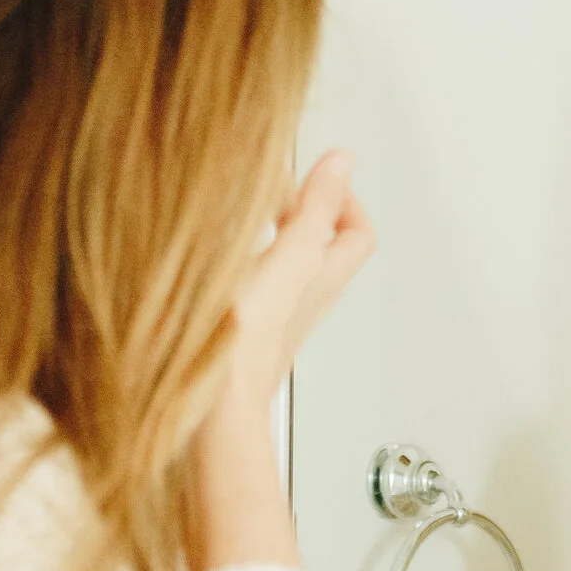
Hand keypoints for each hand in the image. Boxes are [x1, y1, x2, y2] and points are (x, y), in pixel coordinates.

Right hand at [221, 148, 374, 415]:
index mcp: (321, 279)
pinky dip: (245, 258)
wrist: (212, 408)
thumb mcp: (289, 258)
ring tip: (244, 211)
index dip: (344, 198)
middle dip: (303, 209)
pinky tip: (216, 254)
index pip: (358, 233)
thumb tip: (342, 162)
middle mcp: (304, 299)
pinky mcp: (243, 330)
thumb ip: (316, 209)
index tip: (314, 175)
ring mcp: (274, 317)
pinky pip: (255, 286)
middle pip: (322, 247)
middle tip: (273, 188)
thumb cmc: (246, 342)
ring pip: (287, 265)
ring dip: (272, 232)